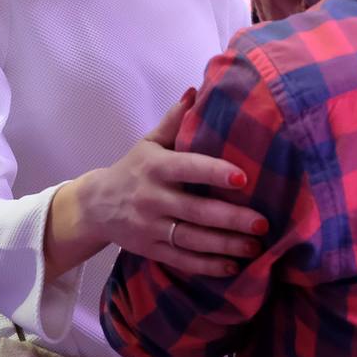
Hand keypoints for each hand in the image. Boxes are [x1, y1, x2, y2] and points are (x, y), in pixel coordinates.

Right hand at [65, 93, 268, 278]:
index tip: (244, 179)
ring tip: (255, 246)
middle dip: (230, 219)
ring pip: (191, 239)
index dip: (215, 173)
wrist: (95, 206)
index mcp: (156, 167)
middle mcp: (153, 198)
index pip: (189, 168)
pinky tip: (232, 266)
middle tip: (262, 223)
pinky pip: (181, 260)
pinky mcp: (150, 250)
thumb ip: (174, 121)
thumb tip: (195, 90)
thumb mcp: (149, 143)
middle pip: (196, 211)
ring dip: (225, 245)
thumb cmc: (133, 169)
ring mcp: (151, 227)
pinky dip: (207, 265)